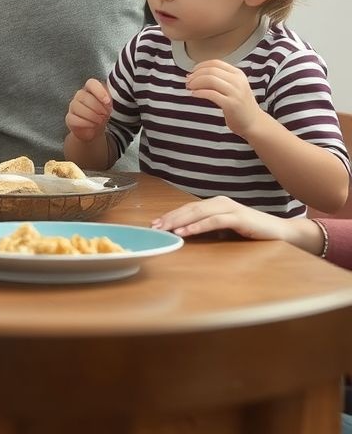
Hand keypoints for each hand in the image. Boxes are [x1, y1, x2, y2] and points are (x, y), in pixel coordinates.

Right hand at [65, 79, 112, 142]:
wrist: (96, 129)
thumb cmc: (103, 114)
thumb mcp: (109, 105)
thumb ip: (109, 99)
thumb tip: (109, 99)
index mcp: (91, 89)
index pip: (91, 83)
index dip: (99, 91)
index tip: (107, 101)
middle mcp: (80, 96)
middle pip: (83, 96)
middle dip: (96, 106)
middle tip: (105, 114)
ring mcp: (73, 107)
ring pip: (77, 107)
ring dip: (91, 115)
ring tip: (100, 121)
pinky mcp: (69, 118)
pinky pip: (74, 119)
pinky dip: (85, 123)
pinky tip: (93, 125)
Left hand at [152, 195, 322, 253]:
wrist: (279, 231)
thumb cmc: (250, 230)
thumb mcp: (224, 228)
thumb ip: (208, 227)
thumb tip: (185, 232)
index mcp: (215, 203)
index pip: (187, 208)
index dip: (170, 215)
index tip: (154, 224)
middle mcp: (220, 202)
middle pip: (189, 209)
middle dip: (170, 218)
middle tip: (154, 227)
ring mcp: (229, 208)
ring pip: (198, 213)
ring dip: (180, 221)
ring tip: (165, 229)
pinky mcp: (238, 217)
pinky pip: (214, 221)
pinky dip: (198, 226)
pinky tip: (186, 231)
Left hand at [187, 59, 262, 138]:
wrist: (254, 122)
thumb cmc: (239, 104)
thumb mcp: (234, 87)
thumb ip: (219, 79)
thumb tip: (193, 74)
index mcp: (238, 74)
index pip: (215, 63)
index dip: (200, 66)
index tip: (192, 73)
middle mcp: (238, 81)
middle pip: (211, 71)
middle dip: (196, 75)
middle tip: (188, 82)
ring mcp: (236, 92)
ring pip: (210, 80)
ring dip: (196, 83)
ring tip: (190, 88)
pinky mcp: (231, 104)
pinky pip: (211, 94)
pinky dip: (199, 93)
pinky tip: (194, 94)